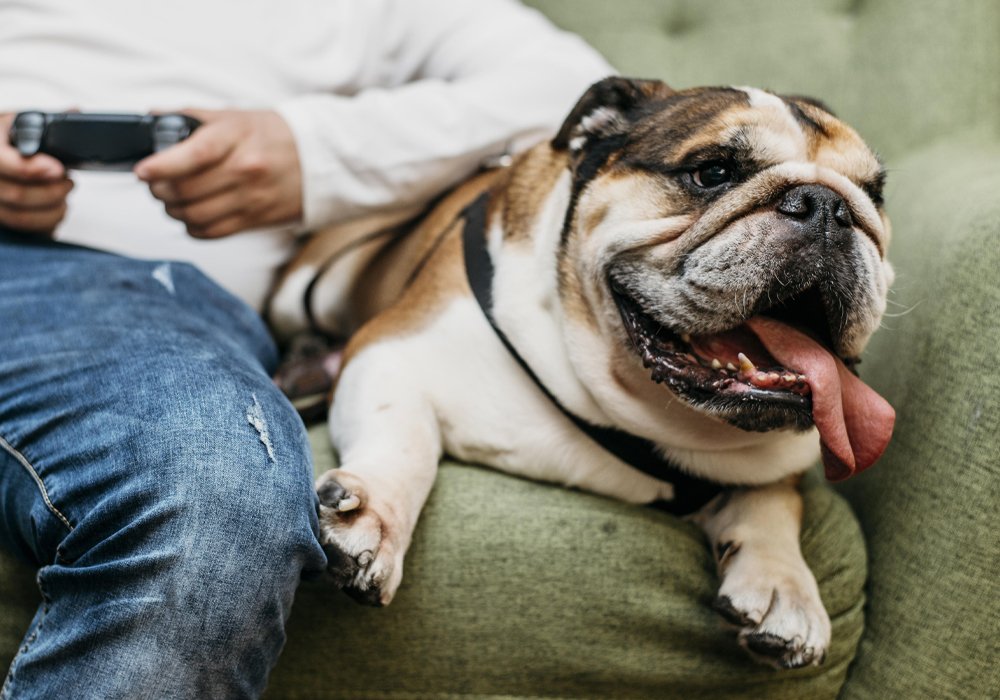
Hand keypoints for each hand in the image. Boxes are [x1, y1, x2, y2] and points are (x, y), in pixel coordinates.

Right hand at [0, 113, 73, 235]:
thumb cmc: (6, 140)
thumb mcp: (19, 123)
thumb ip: (46, 121)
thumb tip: (75, 111)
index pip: (2, 162)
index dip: (32, 169)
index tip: (58, 169)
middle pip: (17, 195)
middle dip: (52, 191)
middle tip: (69, 181)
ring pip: (21, 218)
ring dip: (53, 209)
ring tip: (64, 194)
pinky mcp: (0, 218)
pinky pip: (25, 231)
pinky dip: (48, 224)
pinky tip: (57, 210)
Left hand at [135, 109, 302, 238]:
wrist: (320, 161)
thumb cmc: (273, 135)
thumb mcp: (236, 117)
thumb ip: (193, 118)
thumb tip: (152, 119)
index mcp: (237, 139)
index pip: (194, 155)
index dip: (163, 166)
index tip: (143, 171)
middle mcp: (244, 171)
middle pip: (187, 190)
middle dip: (160, 189)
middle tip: (155, 183)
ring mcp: (250, 199)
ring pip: (194, 214)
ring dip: (173, 210)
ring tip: (171, 200)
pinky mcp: (254, 220)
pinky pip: (211, 232)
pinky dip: (192, 227)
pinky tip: (191, 215)